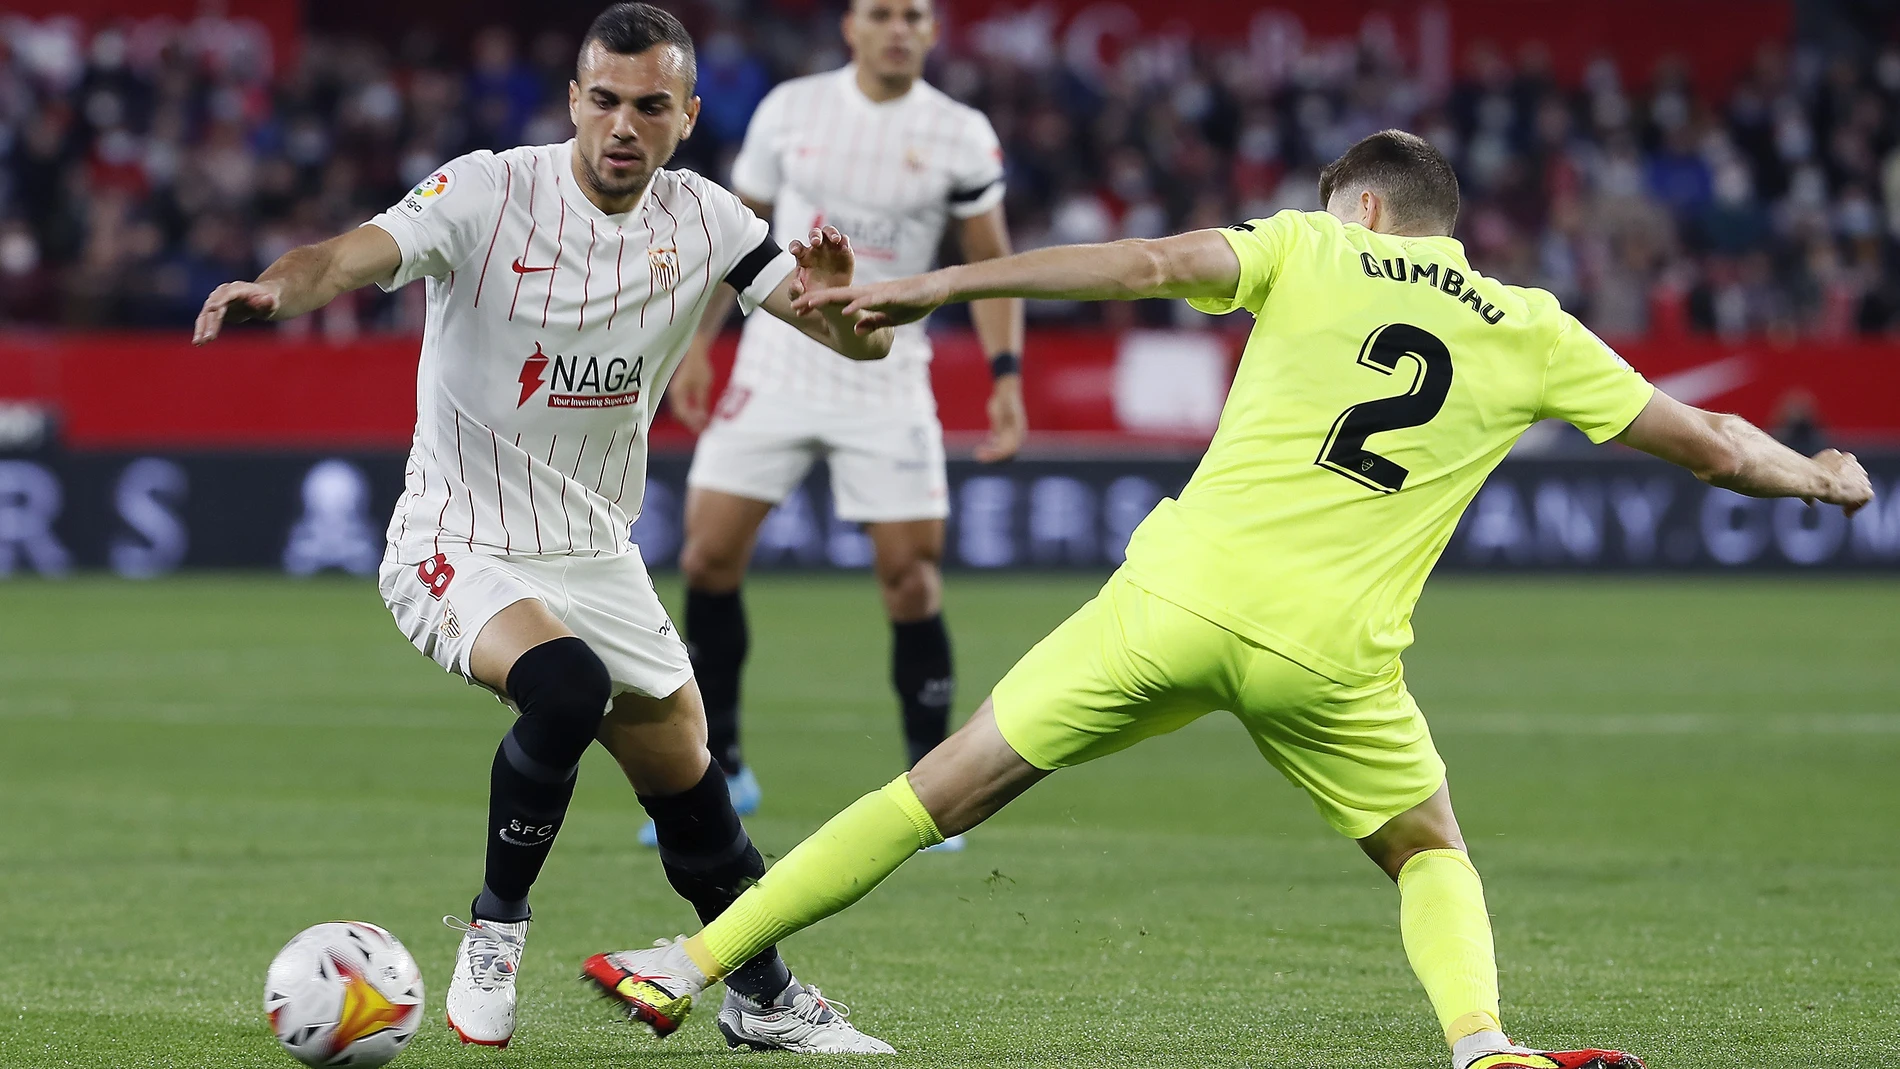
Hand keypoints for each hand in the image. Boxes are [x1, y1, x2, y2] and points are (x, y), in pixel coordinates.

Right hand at [193, 280, 280, 344]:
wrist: (260, 299)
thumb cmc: (268, 301)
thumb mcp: (272, 302)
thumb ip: (269, 302)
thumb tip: (268, 298)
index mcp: (238, 288)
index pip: (226, 294)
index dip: (220, 300)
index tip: (213, 308)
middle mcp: (223, 292)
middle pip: (213, 306)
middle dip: (210, 322)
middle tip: (208, 338)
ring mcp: (216, 300)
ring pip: (205, 314)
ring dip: (201, 328)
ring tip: (198, 343)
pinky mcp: (213, 310)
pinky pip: (204, 320)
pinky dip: (201, 330)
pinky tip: (198, 342)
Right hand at [668, 347, 714, 432]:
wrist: (694, 351)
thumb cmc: (699, 365)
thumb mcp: (704, 384)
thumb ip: (702, 402)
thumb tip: (702, 418)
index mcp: (677, 392)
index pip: (682, 413)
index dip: (692, 423)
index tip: (703, 429)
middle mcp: (674, 394)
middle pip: (680, 416)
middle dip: (692, 424)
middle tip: (705, 431)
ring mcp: (676, 394)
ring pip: (682, 413)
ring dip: (692, 420)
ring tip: (705, 426)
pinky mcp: (680, 393)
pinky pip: (684, 407)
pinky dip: (692, 414)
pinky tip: (702, 417)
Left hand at [788, 225, 854, 299]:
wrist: (834, 298)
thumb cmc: (814, 295)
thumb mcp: (802, 297)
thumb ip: (795, 292)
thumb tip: (796, 285)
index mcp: (803, 257)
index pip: (796, 246)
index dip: (795, 246)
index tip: (795, 251)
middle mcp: (816, 249)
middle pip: (814, 234)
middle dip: (815, 236)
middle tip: (816, 242)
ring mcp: (831, 248)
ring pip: (830, 232)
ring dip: (832, 233)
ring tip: (835, 240)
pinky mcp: (845, 251)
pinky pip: (845, 241)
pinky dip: (845, 241)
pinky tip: (845, 247)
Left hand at [794, 271, 949, 333]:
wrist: (936, 289)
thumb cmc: (914, 302)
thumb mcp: (891, 318)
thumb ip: (873, 322)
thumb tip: (855, 330)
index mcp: (866, 298)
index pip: (836, 301)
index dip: (816, 304)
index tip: (798, 310)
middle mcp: (868, 292)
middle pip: (836, 295)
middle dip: (814, 300)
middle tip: (794, 305)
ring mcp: (879, 292)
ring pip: (849, 295)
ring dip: (830, 300)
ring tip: (811, 304)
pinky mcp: (891, 296)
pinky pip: (871, 300)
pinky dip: (857, 305)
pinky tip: (845, 310)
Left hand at [975, 373, 1026, 462]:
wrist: (1005, 391)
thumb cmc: (1005, 400)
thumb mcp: (1002, 411)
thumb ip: (999, 425)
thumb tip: (995, 437)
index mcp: (1019, 432)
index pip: (1010, 449)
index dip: (999, 454)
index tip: (988, 454)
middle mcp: (1016, 435)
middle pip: (1004, 451)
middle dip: (992, 455)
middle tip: (978, 456)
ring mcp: (1009, 433)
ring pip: (999, 448)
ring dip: (989, 452)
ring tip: (978, 453)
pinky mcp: (1001, 431)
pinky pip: (996, 443)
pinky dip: (989, 446)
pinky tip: (982, 446)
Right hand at [1810, 448, 1873, 516]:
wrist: (1818, 479)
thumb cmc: (1811, 475)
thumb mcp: (1809, 476)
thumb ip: (1814, 484)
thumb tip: (1809, 500)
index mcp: (1839, 456)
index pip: (1844, 466)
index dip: (1839, 477)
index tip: (1833, 487)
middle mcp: (1853, 463)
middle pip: (1856, 475)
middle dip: (1850, 485)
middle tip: (1840, 496)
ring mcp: (1861, 476)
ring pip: (1862, 486)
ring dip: (1854, 496)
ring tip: (1844, 507)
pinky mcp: (1864, 489)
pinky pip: (1865, 498)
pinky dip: (1857, 505)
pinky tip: (1847, 512)